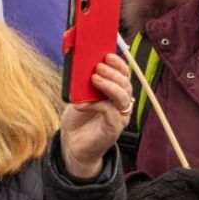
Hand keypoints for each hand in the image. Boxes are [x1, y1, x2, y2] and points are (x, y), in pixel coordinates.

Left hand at [59, 54, 131, 178]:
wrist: (73, 145)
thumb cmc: (78, 119)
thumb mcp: (78, 95)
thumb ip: (83, 84)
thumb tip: (81, 67)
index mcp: (116, 92)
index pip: (124, 74)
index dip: (118, 64)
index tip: (107, 55)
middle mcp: (122, 104)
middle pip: (126, 83)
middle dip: (113, 72)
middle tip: (98, 66)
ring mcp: (120, 117)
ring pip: (122, 97)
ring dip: (109, 86)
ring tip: (94, 79)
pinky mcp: (114, 129)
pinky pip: (110, 112)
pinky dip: (96, 105)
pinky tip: (82, 103)